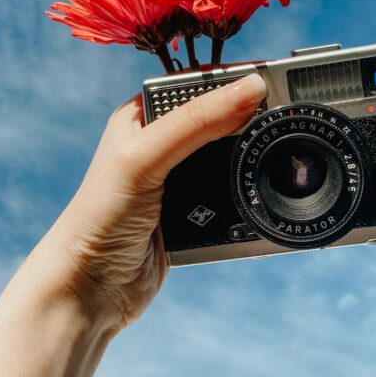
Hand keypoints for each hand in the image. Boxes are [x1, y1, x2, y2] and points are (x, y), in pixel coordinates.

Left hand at [36, 73, 265, 333]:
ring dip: (251, 160)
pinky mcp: (193, 216)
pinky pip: (231, 197)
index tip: (271, 83)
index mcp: (142, 118)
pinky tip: (263, 191)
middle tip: (286, 117)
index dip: (232, 82)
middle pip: (219, 122)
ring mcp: (178, 183)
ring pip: (230, 160)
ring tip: (280, 153)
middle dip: (250, 122)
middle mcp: (160, 146)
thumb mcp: (145, 158)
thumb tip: (253, 88)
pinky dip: (249, 194)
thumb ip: (196, 121)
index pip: (196, 86)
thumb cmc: (97, 220)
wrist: (89, 294)